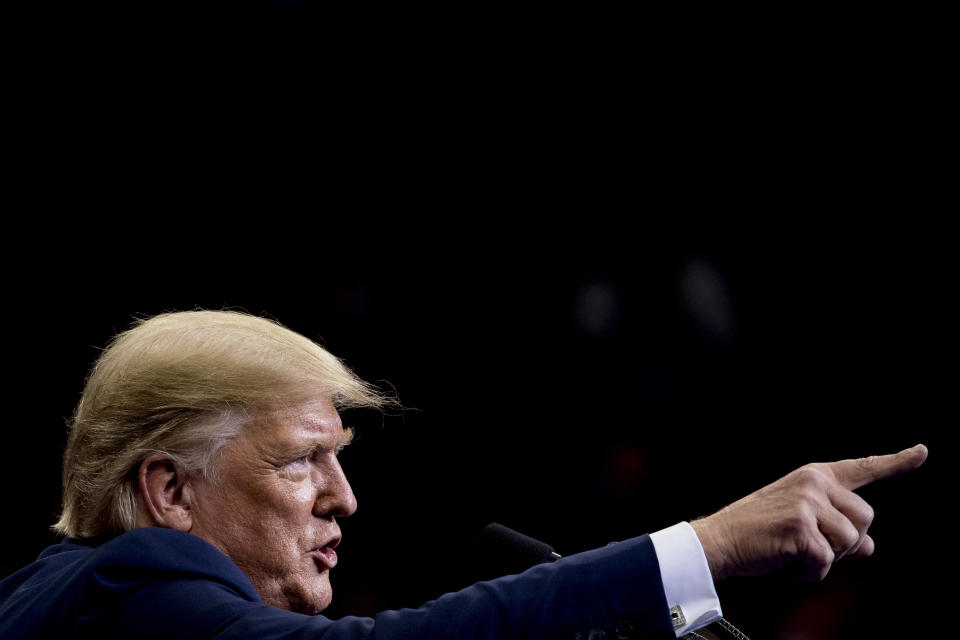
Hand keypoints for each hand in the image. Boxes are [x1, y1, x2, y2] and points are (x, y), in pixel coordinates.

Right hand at [690, 444, 927, 580]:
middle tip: (813, 545)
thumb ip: (837, 526)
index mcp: (814, 476)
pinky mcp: (801, 527)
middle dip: (847, 541)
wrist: (721, 539)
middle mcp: (814, 483)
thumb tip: (869, 546)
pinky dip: (812, 572)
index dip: (897, 461)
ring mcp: (807, 503)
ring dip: (830, 558)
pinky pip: (828, 561)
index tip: (921, 452)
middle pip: (866, 518)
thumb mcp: (801, 520)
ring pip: (851, 541)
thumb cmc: (758, 530)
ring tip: (798, 552)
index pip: (863, 467)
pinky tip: (791, 563)